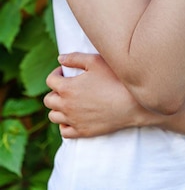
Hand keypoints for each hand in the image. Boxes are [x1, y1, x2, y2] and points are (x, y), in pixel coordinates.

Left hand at [44, 53, 161, 137]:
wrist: (131, 104)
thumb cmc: (115, 79)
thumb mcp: (95, 61)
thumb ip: (75, 58)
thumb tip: (60, 58)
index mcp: (67, 88)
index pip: (50, 80)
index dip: (56, 73)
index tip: (65, 71)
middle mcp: (66, 106)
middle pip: (49, 100)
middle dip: (55, 91)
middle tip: (67, 86)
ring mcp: (74, 120)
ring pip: (53, 116)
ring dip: (58, 107)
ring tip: (70, 101)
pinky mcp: (82, 132)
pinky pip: (64, 131)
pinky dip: (64, 124)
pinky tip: (73, 116)